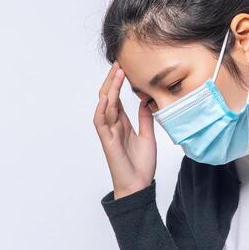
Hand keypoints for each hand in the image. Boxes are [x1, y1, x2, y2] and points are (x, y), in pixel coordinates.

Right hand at [93, 61, 156, 197]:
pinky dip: (102, 110)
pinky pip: (100, 123)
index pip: (118, 98)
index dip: (120, 82)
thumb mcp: (148, 136)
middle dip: (113, 80)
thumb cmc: (141, 165)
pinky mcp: (107, 142)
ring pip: (105, 106)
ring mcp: (109, 132)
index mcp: (122, 123)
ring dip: (110, 89)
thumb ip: (145, 119)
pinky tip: (106, 98)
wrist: (139, 186)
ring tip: (116, 74)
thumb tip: (146, 101)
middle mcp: (113, 125)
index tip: (125, 66)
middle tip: (119, 63)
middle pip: (109, 97)